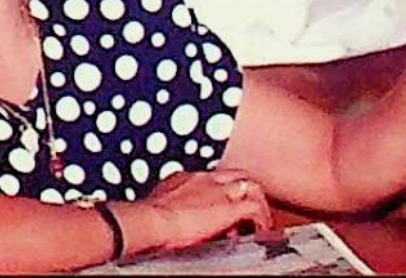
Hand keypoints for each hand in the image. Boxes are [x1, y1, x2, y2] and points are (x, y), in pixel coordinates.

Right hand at [131, 167, 272, 254]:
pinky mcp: (228, 208)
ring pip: (250, 186)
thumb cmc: (144, 220)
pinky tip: (261, 230)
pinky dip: (260, 218)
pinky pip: (255, 207)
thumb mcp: (157, 208)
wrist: (148, 221)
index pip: (212, 179)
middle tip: (246, 212)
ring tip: (258, 222)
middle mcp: (204, 180)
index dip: (221, 192)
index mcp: (186, 179)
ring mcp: (218, 191)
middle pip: (235, 176)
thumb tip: (165, 222)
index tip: (221, 206)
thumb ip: (167, 209)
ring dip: (257, 204)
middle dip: (243, 192)